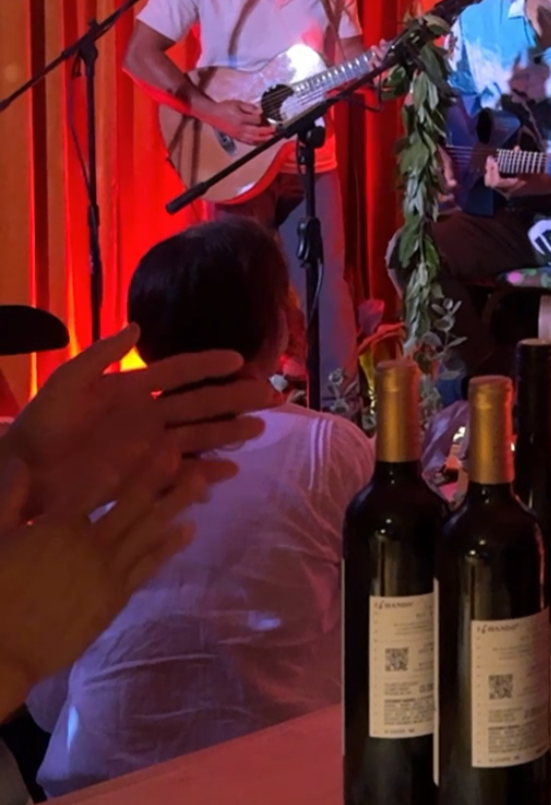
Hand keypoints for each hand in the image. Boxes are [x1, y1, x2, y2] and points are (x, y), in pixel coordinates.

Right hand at [0, 443, 207, 714]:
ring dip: (175, 504)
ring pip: (149, 531)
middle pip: (133, 502)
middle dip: (158, 474)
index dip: (124, 459)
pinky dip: (168, 546)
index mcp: (60, 525)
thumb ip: (9, 500)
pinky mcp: (116, 598)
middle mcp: (92, 543)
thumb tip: (22, 463)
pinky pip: (148, 566)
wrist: (5, 651)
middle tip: (179, 449)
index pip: (98, 484)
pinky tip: (188, 530)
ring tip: (200, 481)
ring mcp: (108, 571)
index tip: (146, 438)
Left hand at [3, 326, 274, 522]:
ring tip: (259, 428)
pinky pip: (180, 474)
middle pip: (200, 405)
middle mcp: (148, 417)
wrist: (23, 470)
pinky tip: (228, 472)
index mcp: (132, 389)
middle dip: (235, 399)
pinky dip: (205, 473)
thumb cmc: (42, 423)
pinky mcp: (142, 477)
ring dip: (229, 433)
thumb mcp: (68, 380)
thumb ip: (102, 354)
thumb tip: (138, 326)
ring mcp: (148, 449)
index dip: (208, 364)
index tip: (239, 359)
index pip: (179, 372)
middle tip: (272, 396)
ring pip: (198, 437)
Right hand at [202, 96, 269, 143]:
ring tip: (271, 137)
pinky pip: (247, 142)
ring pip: (253, 139)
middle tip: (275, 130)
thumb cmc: (224, 107)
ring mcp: (237, 134)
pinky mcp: (236, 138)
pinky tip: (260, 142)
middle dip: (267, 132)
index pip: (256, 120)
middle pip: (257, 132)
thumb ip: (250, 107)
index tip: (269, 117)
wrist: (212, 114)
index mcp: (240, 118)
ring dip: (263, 139)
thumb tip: (260, 111)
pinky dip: (255, 143)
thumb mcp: (237, 103)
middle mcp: (239, 128)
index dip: (264, 119)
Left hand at [482, 158, 550, 197]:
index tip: (492, 158)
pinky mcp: (515, 188)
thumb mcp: (532, 165)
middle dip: (490, 170)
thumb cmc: (545, 174)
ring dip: (495, 170)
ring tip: (498, 159)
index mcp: (513, 187)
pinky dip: (501, 171)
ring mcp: (512, 191)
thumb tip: (515, 149)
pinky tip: (507, 161)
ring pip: (495, 182)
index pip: (494, 181)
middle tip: (491, 158)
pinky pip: (502, 180)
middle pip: (491, 183)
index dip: (491, 170)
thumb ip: (520, 158)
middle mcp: (510, 191)